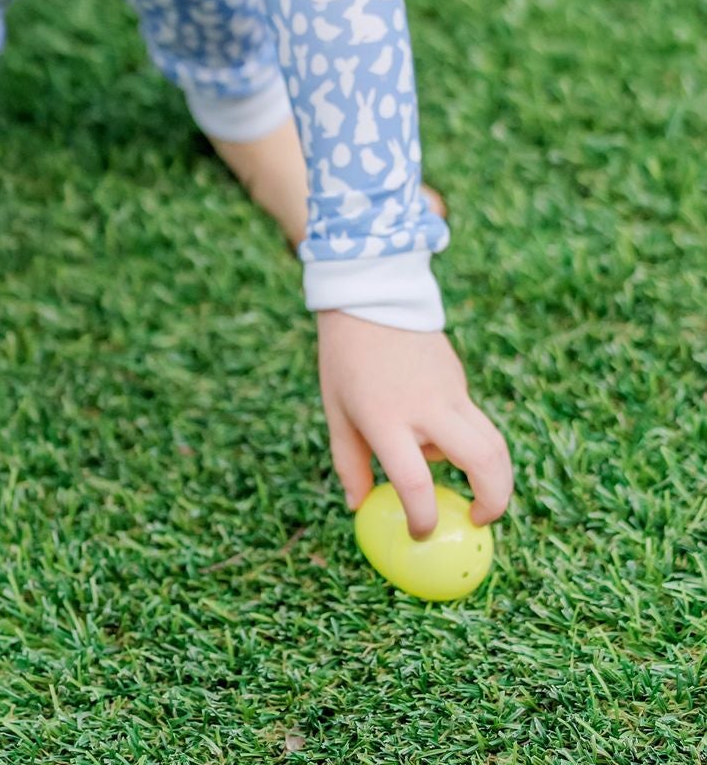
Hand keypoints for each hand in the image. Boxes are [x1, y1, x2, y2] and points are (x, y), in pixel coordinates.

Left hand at [316, 309, 512, 537]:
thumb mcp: (337, 412)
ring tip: (476, 495)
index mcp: (387, 419)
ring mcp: (450, 391)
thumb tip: (358, 507)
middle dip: (494, 502)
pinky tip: (438, 435)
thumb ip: (349, 463)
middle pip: (484, 462)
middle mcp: (427, 407)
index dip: (423, 517)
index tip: (422, 535)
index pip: (415, 482)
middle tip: (479, 521)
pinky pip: (473, 420)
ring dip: (494, 476)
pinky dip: (468, 441)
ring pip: (494, 443)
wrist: (371, 298)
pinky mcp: (460, 379)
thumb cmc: (345, 359)